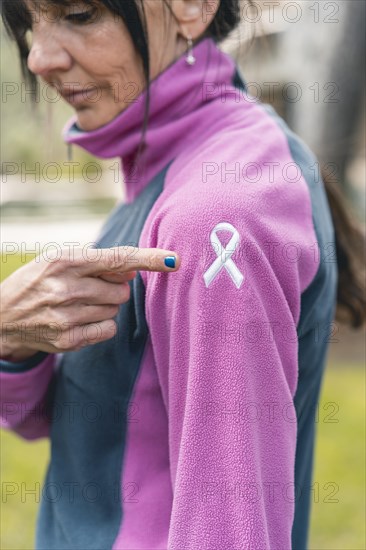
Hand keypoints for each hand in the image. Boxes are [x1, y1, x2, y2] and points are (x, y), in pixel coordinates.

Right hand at [0, 245, 179, 361]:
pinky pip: (108, 329)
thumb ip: (99, 263)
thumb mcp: (60, 261)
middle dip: (113, 288)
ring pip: (115, 309)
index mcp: (64, 260)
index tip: (174, 260)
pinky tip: (80, 319)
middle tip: (89, 288)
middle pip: (121, 289)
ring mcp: (65, 316)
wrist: (4, 316)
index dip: (148, 259)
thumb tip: (134, 271)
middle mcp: (65, 287)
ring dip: (104, 305)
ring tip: (77, 303)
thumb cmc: (38, 282)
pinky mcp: (68, 340)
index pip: (117, 258)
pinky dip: (101, 323)